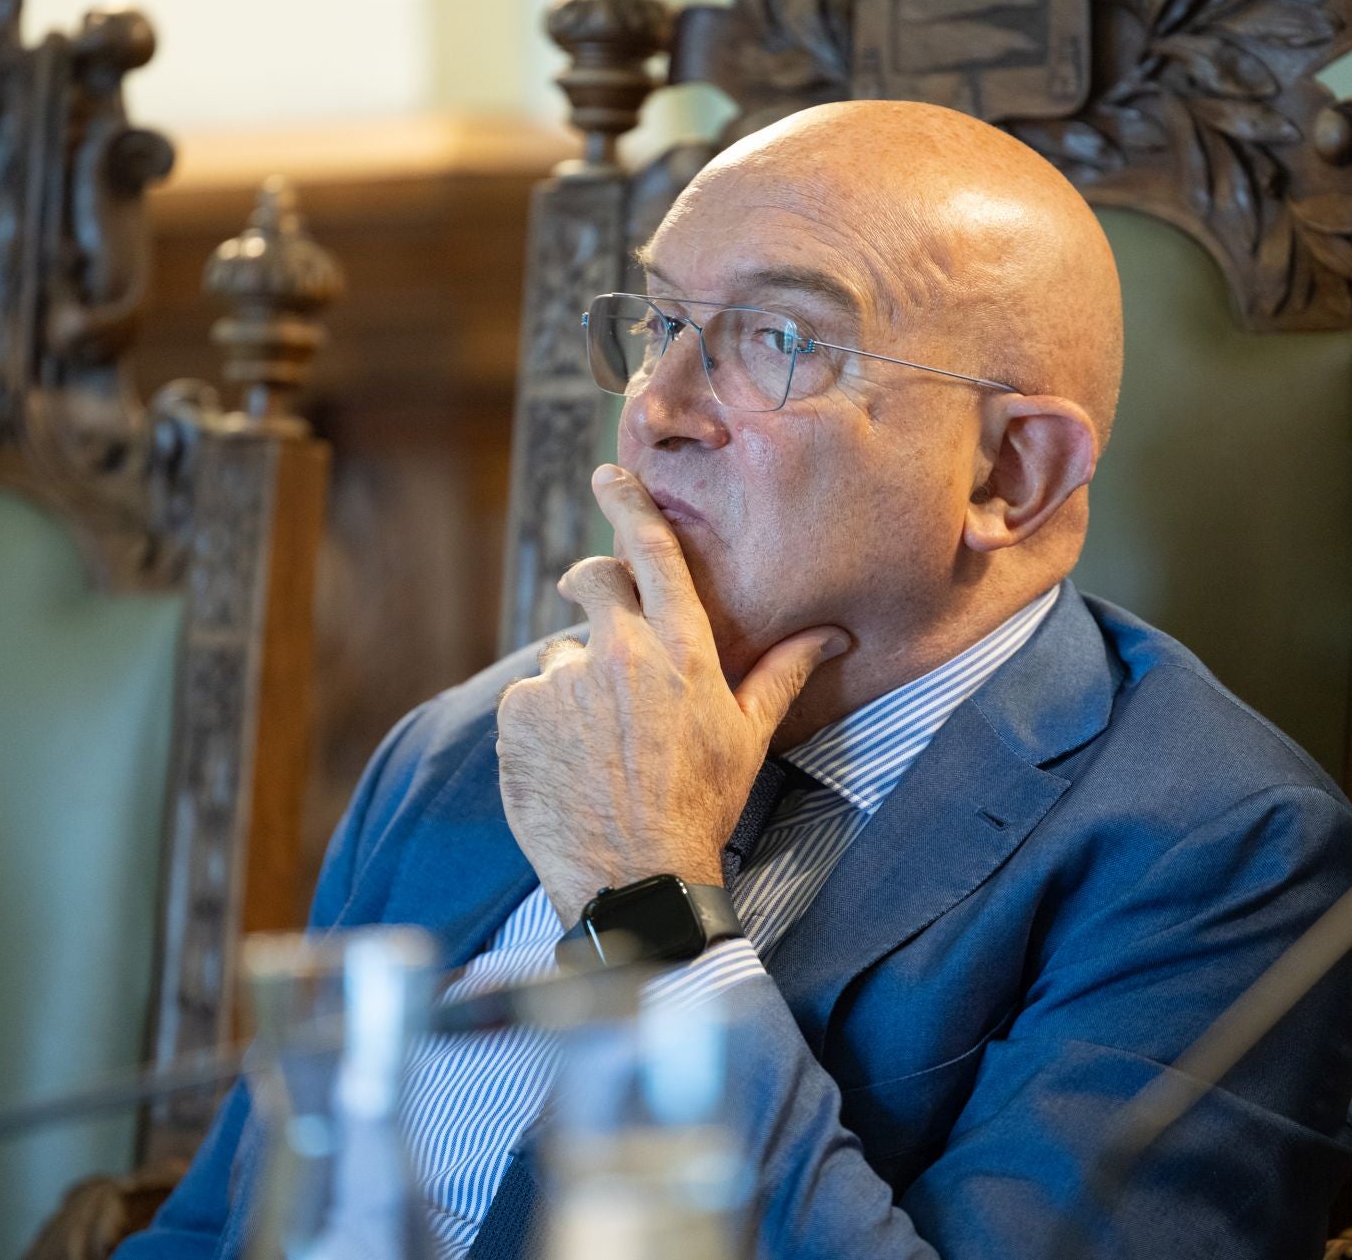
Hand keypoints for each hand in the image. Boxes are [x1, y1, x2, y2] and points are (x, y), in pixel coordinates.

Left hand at [495, 464, 850, 924]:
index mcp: (681, 650)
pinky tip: (567, 761)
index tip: (608, 476)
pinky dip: (542, 719)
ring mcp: (565, 681)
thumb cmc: (701, 807)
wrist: (635, 876)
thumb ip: (780, 673)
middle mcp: (620, 652)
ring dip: (574, 680)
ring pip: (562, 652)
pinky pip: (527, 695)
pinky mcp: (519, 713)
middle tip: (600, 621)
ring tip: (597, 742)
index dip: (628, 504)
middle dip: (592, 586)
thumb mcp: (747, 737)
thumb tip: (832, 634)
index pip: (652, 552)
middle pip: (593, 581)